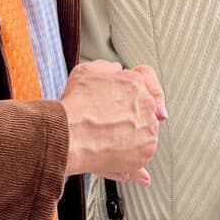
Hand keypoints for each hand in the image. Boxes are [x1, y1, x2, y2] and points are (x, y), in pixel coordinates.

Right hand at [60, 61, 165, 185]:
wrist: (70, 135)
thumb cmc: (75, 104)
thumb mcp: (87, 71)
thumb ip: (107, 68)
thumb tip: (116, 70)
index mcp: (135, 82)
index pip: (147, 76)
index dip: (142, 83)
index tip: (139, 94)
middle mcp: (147, 103)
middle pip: (148, 104)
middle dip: (134, 109)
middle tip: (114, 118)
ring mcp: (149, 128)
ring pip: (146, 128)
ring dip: (134, 130)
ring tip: (109, 135)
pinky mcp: (146, 151)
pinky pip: (143, 149)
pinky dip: (132, 151)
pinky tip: (113, 149)